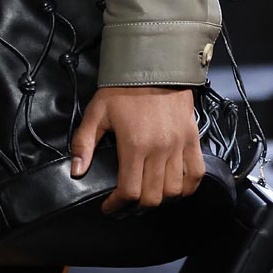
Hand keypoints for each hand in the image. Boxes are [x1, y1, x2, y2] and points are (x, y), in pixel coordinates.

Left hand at [70, 86, 204, 215]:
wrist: (154, 65)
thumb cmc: (124, 89)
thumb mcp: (97, 112)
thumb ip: (84, 142)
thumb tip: (76, 170)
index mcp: (134, 145)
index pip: (129, 191)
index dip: (117, 206)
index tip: (110, 208)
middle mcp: (159, 149)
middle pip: (152, 196)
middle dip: (136, 207)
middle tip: (126, 205)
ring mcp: (179, 146)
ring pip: (174, 191)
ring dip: (160, 200)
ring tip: (148, 197)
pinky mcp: (192, 140)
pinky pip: (196, 174)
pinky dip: (187, 189)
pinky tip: (175, 190)